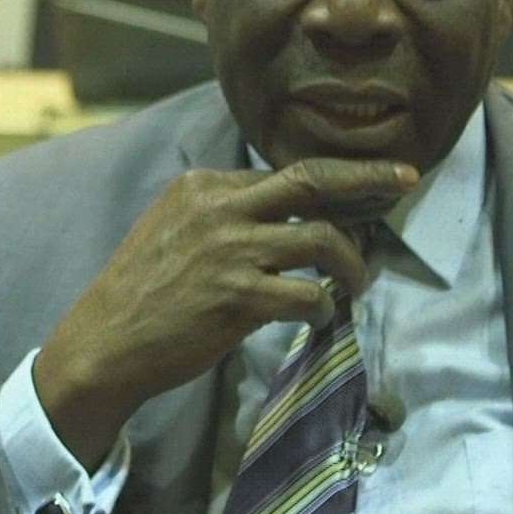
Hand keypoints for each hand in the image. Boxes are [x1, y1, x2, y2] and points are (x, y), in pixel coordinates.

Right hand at [33, 158, 416, 467]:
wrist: (105, 341)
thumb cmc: (142, 289)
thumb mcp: (173, 227)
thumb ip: (223, 212)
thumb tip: (286, 212)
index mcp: (203, 186)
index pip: (285, 172)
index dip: (336, 181)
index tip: (371, 184)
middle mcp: (219, 209)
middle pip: (313, 181)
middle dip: (368, 178)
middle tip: (407, 179)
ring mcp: (230, 253)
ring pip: (322, 240)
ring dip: (353, 264)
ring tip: (357, 282)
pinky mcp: (238, 299)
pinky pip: (308, 295)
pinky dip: (325, 307)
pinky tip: (321, 317)